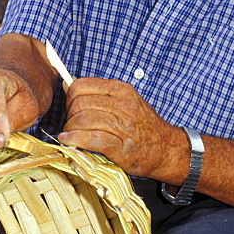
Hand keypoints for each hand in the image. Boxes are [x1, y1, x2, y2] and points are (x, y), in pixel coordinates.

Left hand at [57, 78, 188, 180]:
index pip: (81, 86)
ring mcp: (123, 125)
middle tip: (72, 125)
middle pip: (79, 103)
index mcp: (121, 89)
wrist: (165, 149)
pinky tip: (68, 141)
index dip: (69, 98)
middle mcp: (123, 104)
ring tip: (70, 135)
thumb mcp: (125, 100)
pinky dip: (75, 140)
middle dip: (69, 115)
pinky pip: (91, 138)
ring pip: (83, 120)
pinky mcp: (121, 146)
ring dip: (70, 129)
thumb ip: (98, 92)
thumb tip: (67, 83)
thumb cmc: (142, 125)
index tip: (71, 109)